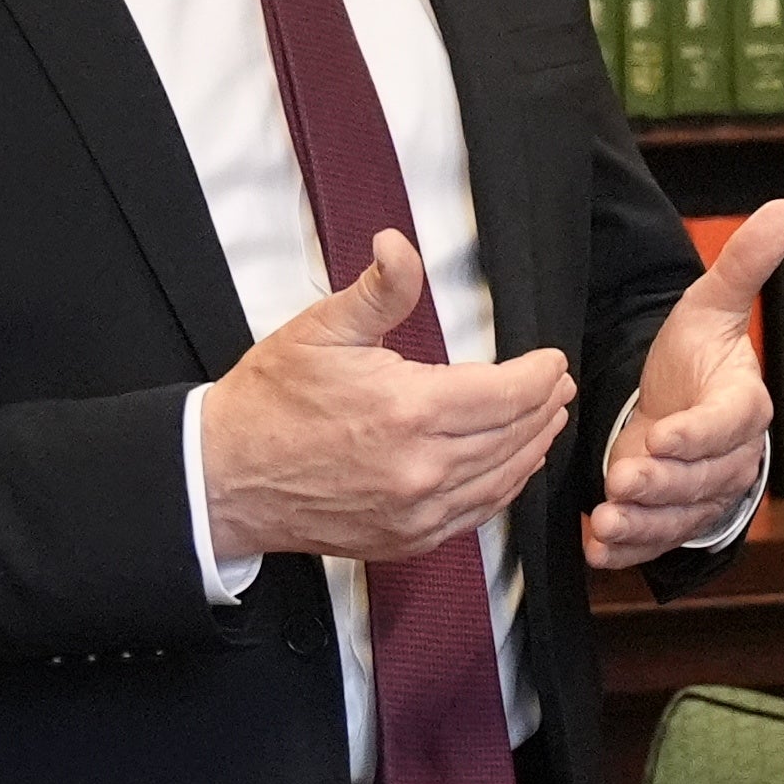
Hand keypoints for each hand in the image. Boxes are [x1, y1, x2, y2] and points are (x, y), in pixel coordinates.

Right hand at [195, 234, 576, 567]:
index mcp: (408, 410)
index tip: (552, 360)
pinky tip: (512, 467)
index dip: (539, 375)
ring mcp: (416, 511)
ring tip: (548, 420)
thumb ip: (379, 291)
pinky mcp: (407, 539)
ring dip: (534, 446)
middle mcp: (421, 468)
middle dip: (544, 406)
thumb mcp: (322, 330)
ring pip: (503, 477)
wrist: (225, 478)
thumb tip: (399, 245)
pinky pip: (476, 514)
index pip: (506, 393)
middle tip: (558, 385)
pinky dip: (504, 487)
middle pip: (514, 434)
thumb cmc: (270, 403)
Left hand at [584, 200, 783, 565]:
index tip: (665, 436)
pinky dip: (626, 550)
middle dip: (662, 482)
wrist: (676, 405)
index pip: (730, 423)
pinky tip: (598, 548)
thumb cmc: (696, 356)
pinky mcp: (673, 522)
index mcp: (742, 405)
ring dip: (642, 523)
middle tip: (623, 479)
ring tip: (605, 520)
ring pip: (679, 517)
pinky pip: (655, 542)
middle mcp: (729, 458)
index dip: (700, 433)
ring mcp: (701, 495)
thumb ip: (745, 264)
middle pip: (702, 477)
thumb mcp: (711, 306)